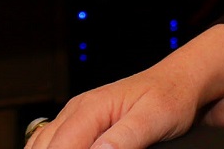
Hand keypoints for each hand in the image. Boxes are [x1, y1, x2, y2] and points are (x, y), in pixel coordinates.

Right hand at [28, 25, 223, 148]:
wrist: (179, 81)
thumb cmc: (171, 97)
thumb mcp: (154, 119)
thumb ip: (126, 138)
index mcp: (92, 108)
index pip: (61, 146)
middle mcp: (77, 109)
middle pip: (45, 146)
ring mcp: (77, 115)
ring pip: (43, 143)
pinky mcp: (82, 123)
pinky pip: (53, 140)